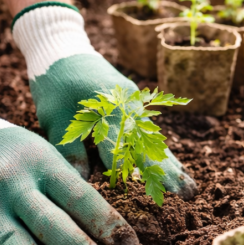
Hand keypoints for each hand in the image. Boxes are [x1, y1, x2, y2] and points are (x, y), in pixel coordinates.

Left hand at [12, 3, 196, 198]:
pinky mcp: (132, 102)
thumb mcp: (55, 118)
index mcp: (108, 111)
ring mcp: (133, 104)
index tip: (155, 196)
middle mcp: (128, 107)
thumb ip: (70, 151)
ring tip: (188, 186)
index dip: (140, 175)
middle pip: (150, 144)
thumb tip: (84, 183)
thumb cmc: (54, 84)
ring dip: (170, 163)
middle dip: (169, 171)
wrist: (63, 47)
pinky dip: (160, 149)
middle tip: (189, 194)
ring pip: (154, 138)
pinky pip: (149, 130)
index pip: (125, 150)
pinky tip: (173, 165)